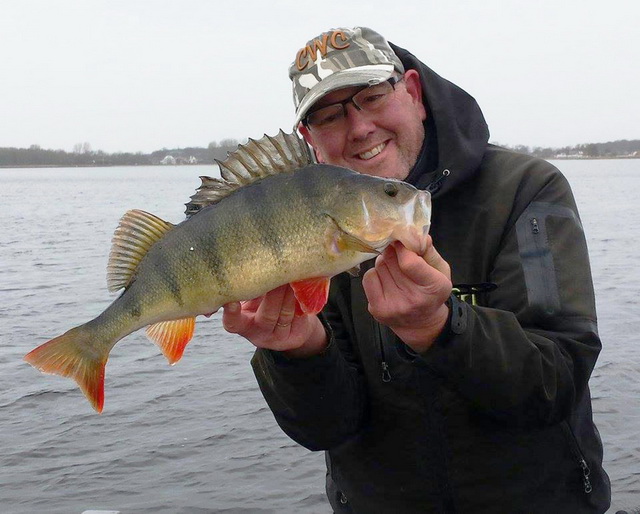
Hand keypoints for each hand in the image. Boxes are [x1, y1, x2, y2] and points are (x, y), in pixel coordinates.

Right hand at [222, 284, 327, 357]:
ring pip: (286, 315)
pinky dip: (302, 298)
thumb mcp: (252, 298)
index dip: (231, 313)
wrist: (288, 324)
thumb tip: (251, 266)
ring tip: (293, 275)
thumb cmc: (263, 304)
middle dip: (274, 296)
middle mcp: (259, 333)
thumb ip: (251, 288)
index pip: (233, 323)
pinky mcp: (296, 336)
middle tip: (279, 274)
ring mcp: (279, 337)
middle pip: (267, 316)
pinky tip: (304, 284)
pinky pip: (301, 315)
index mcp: (242, 325)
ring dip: (290, 294)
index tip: (231, 300)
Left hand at [362, 236, 452, 351]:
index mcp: (433, 287)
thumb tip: (413, 232)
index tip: (402, 242)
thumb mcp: (441, 271)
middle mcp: (412, 299)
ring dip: (385, 262)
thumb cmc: (431, 293)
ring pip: (379, 266)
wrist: (421, 325)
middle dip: (394, 252)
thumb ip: (429, 251)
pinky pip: (369, 277)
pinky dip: (376, 273)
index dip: (402, 247)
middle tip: (398, 254)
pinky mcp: (377, 309)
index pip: (408, 262)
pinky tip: (386, 279)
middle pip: (391, 261)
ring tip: (395, 270)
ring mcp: (392, 306)